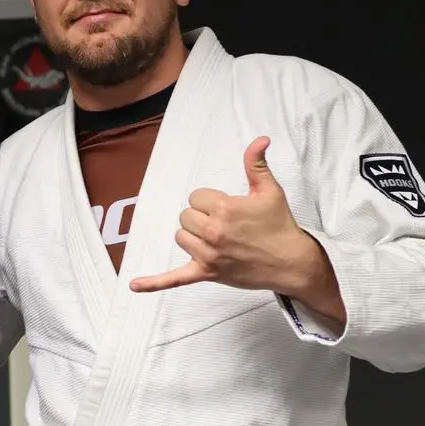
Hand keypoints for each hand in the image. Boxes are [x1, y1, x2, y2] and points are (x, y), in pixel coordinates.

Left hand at [131, 139, 342, 323]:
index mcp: (224, 209)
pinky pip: (174, 279)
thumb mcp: (268, 190)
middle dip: (201, 216)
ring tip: (215, 239)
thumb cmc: (280, 225)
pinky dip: (154, 283)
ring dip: (192, 236)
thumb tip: (260, 139)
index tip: (228, 207)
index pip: (195, 197)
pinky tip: (134, 285)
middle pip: (185, 216)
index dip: (210, 200)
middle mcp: (213, 232)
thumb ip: (256, 164)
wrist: (290, 261)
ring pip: (181, 238)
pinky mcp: (207, 273)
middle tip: (225, 223)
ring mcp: (208, 254)